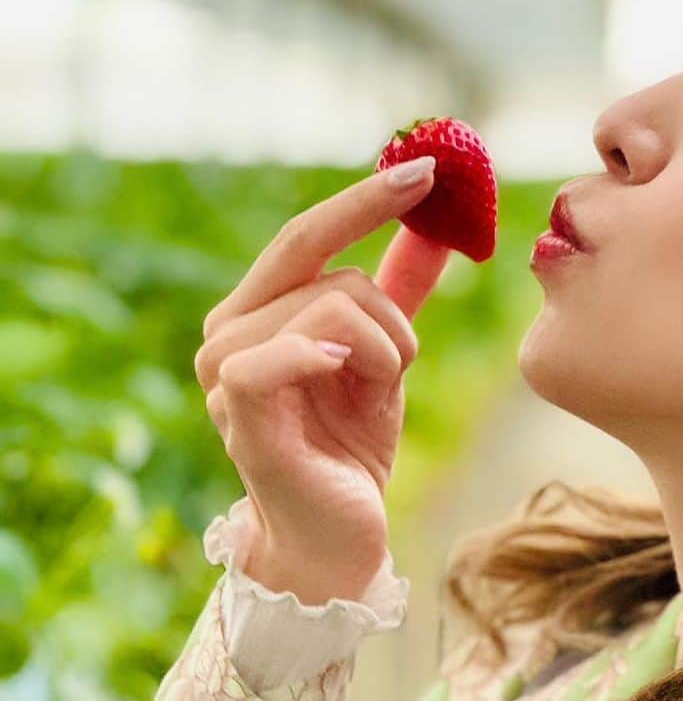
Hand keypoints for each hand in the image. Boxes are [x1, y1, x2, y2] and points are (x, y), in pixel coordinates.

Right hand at [193, 160, 450, 602]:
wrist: (338, 532)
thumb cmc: (352, 440)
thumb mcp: (384, 353)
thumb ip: (400, 288)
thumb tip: (438, 222)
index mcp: (259, 310)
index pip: (308, 235)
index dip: (366, 200)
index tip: (427, 168)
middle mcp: (230, 331)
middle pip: (329, 268)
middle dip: (390, 309)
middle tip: (403, 360)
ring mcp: (227, 373)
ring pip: (334, 306)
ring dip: (385, 352)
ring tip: (375, 398)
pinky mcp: (239, 414)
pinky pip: (281, 354)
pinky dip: (330, 358)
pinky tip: (344, 378)